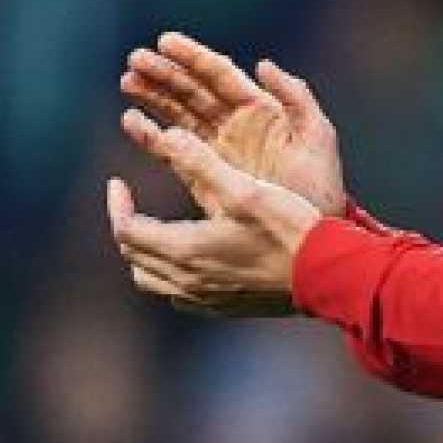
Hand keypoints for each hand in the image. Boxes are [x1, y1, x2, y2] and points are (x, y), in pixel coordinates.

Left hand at [109, 108, 322, 316]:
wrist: (325, 275)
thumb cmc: (288, 228)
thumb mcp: (244, 188)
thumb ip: (202, 162)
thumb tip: (166, 136)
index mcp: (186, 250)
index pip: (127, 230)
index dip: (117, 204)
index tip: (117, 181)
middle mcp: (187, 281)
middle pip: (134, 256)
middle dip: (126, 225)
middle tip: (130, 200)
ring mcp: (204, 298)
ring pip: (152, 279)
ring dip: (144, 252)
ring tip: (154, 227)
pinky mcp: (222, 307)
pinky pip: (177, 294)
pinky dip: (168, 273)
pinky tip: (187, 256)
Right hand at [121, 32, 346, 215]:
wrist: (311, 238)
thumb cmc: (320, 184)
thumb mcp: (317, 136)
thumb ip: (296, 96)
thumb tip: (262, 64)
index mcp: (262, 108)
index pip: (220, 75)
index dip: (193, 56)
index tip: (164, 41)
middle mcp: (236, 123)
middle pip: (194, 90)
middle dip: (165, 73)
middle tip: (134, 59)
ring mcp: (219, 148)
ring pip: (180, 114)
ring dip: (154, 97)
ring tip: (127, 82)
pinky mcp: (207, 174)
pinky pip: (174, 150)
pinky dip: (153, 136)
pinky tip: (132, 123)